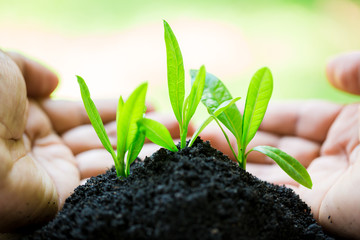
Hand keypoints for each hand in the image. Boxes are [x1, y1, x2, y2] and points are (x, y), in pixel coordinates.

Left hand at [0, 50, 181, 232]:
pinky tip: (161, 156)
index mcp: (29, 118)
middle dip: (139, 127)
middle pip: (101, 136)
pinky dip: (133, 168)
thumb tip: (56, 80)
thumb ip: (30, 70)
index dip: (115, 107)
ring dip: (145, 146)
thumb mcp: (5, 68)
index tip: (146, 102)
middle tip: (175, 121)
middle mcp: (44, 148)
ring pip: (108, 158)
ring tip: (180, 134)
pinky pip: (103, 182)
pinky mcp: (62, 199)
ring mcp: (54, 174)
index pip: (82, 113)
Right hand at [201, 52, 359, 238]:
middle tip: (188, 129)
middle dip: (228, 136)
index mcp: (349, 129)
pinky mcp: (314, 213)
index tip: (219, 107)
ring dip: (224, 160)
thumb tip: (328, 68)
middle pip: (269, 145)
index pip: (289, 119)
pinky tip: (210, 170)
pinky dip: (238, 183)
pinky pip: (269, 196)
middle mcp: (330, 159)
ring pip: (262, 172)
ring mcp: (320, 188)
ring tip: (188, 147)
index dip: (254, 112)